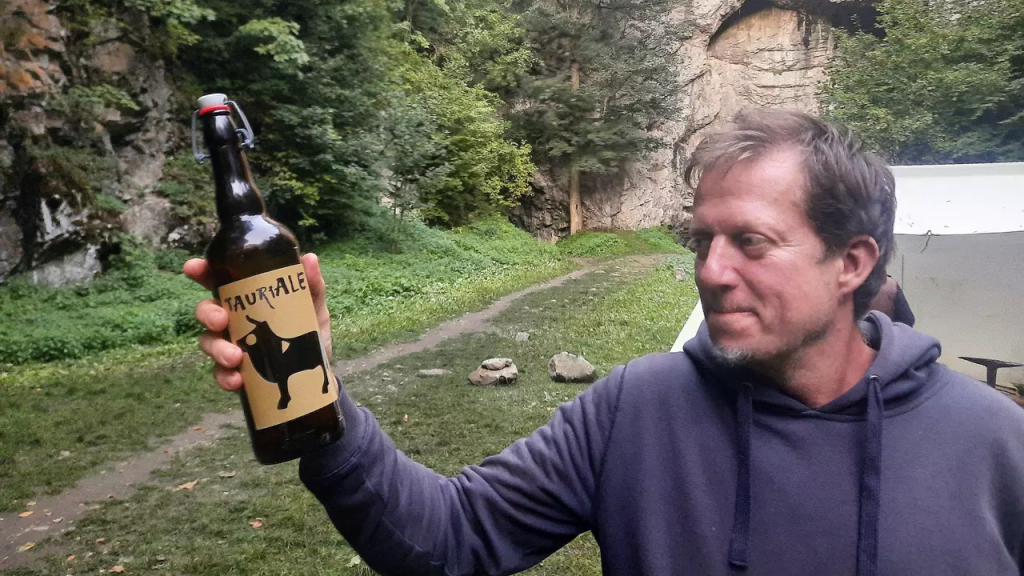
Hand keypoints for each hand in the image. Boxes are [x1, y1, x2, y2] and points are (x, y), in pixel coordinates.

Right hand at [183, 253, 333, 390]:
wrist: (316, 370)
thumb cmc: (307, 330)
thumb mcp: (313, 307)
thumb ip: (312, 285)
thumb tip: (310, 258)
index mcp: (246, 298)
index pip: (218, 281)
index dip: (201, 272)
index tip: (193, 268)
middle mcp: (232, 319)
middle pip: (205, 311)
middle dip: (207, 314)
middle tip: (220, 320)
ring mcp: (230, 344)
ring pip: (208, 342)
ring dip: (217, 349)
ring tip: (235, 358)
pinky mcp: (234, 371)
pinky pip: (220, 373)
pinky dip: (225, 376)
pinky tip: (237, 380)